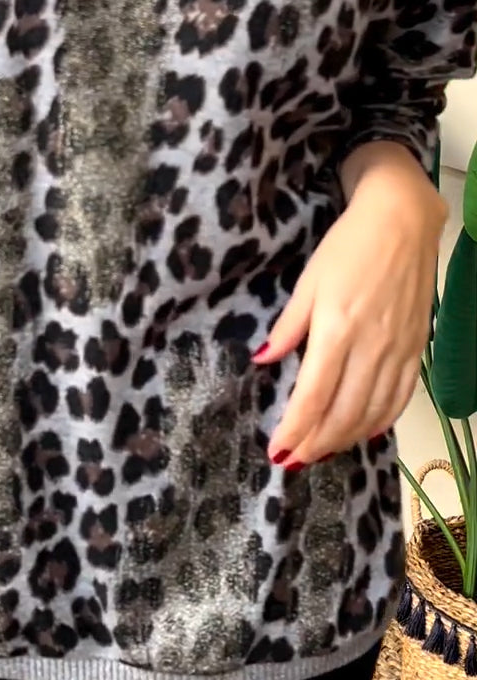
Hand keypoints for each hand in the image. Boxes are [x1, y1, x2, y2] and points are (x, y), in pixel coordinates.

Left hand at [256, 156, 446, 468]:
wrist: (403, 218)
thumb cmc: (349, 244)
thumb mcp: (309, 280)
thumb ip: (289, 326)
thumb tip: (263, 360)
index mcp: (337, 328)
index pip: (314, 394)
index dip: (295, 429)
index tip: (278, 451)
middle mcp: (370, 345)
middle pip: (344, 412)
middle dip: (317, 443)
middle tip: (295, 461)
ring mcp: (398, 349)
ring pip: (373, 411)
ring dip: (346, 439)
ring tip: (323, 451)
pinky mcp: (416, 346)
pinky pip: (401, 396)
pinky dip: (382, 421)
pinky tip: (365, 432)